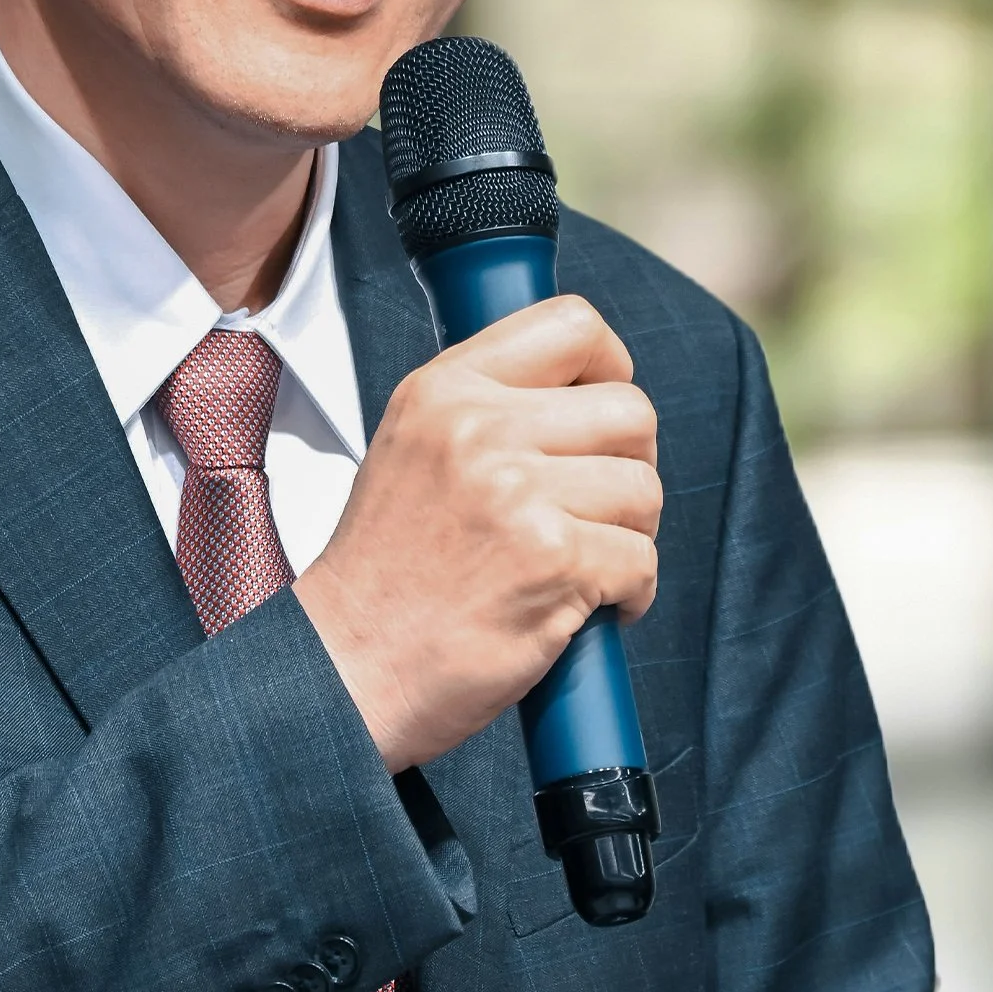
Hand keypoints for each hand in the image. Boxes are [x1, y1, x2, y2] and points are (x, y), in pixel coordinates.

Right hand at [293, 295, 659, 772]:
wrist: (347, 667)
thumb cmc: (384, 572)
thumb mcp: (411, 446)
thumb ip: (485, 406)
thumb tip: (583, 390)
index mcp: (444, 388)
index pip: (570, 323)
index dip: (609, 366)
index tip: (600, 415)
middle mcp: (479, 427)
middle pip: (630, 409)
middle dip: (630, 466)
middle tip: (596, 508)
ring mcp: (517, 492)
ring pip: (644, 488)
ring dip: (630, 535)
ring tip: (580, 562)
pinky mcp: (553, 560)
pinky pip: (642, 559)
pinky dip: (629, 593)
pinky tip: (584, 607)